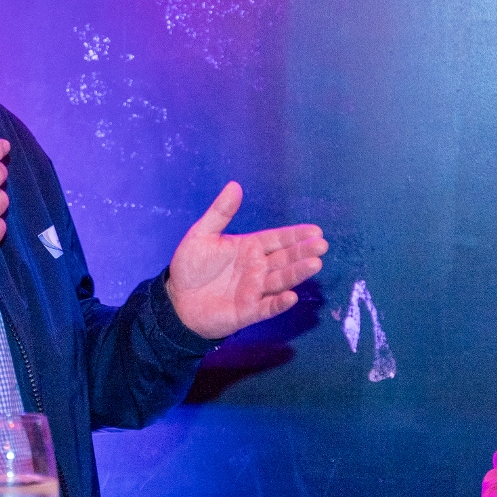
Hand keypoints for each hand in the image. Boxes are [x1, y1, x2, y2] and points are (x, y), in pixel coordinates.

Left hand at [165, 182, 326, 340]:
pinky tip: (291, 296)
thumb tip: (235, 185)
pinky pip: (267, 307)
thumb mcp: (201, 234)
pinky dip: (279, 303)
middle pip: (284, 259)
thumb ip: (220, 212)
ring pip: (281, 280)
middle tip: (321, 245)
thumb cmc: (190, 266)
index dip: (295, 235)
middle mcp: (257, 268)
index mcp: (249, 248)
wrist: (175, 300)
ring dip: (297, 273)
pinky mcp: (248, 311)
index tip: (315, 231)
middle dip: (303, 252)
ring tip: (314, 264)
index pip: (277, 239)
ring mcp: (254, 290)